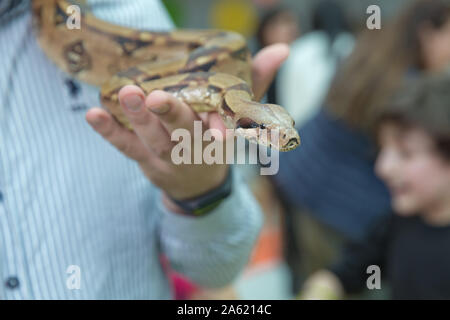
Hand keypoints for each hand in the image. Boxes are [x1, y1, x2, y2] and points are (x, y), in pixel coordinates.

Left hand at [86, 44, 288, 207]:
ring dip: (138, 119)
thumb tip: (282, 49)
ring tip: (126, 94)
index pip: (222, 131)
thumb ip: (256, 81)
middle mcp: (192, 148)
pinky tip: (94, 115)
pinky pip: (125, 147)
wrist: (197, 184)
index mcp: (218, 137)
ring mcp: (165, 156)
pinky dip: (110, 132)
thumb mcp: (239, 116)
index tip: (222, 133)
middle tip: (155, 97)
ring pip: (152, 140)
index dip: (221, 130)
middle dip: (171, 116)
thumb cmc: (217, 141)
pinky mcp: (143, 159)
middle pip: (183, 133)